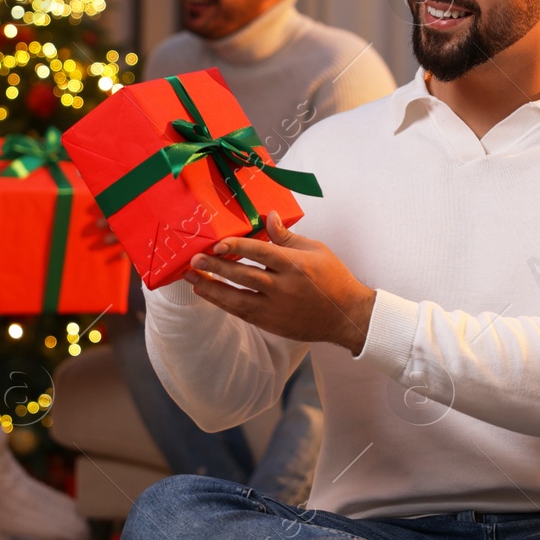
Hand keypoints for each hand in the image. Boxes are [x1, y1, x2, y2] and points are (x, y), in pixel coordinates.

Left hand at [184, 212, 375, 353]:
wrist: (345, 316)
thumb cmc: (333, 278)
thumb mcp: (316, 250)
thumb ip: (287, 236)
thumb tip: (268, 216)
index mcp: (295, 265)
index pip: (261, 253)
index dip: (237, 248)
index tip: (218, 243)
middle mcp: (283, 288)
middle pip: (244, 276)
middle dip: (216, 267)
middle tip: (195, 259)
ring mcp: (276, 308)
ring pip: (238, 299)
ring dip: (213, 288)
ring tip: (193, 278)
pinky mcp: (272, 323)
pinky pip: (242, 312)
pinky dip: (224, 303)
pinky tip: (210, 293)